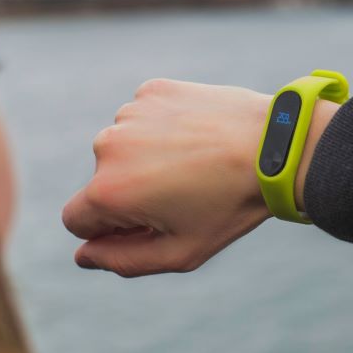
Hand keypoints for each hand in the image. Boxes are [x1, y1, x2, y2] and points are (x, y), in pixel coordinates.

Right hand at [62, 79, 338, 277]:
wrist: (275, 144)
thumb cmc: (229, 206)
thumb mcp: (180, 252)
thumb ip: (122, 261)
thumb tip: (83, 256)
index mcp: (108, 191)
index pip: (76, 220)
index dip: (109, 230)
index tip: (149, 224)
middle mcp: (107, 146)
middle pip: (100, 183)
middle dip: (130, 193)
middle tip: (184, 194)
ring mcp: (128, 113)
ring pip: (123, 148)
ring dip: (146, 159)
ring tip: (195, 164)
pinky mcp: (151, 91)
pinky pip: (142, 119)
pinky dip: (161, 129)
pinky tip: (196, 136)